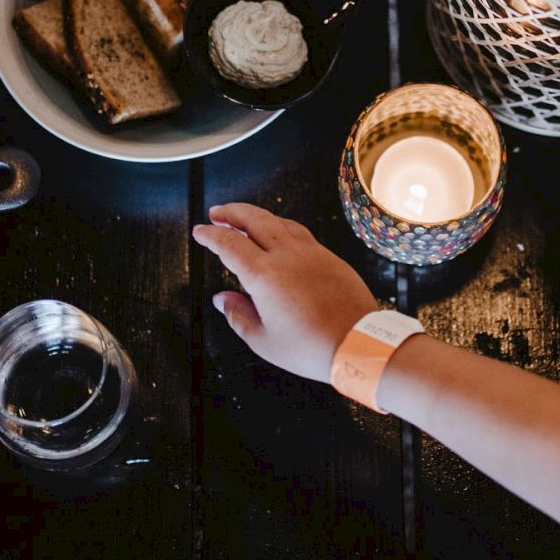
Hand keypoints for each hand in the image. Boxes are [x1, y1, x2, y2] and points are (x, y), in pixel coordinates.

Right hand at [190, 204, 379, 381]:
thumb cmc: (313, 347)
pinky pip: (299, 231)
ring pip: (278, 221)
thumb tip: (223, 300)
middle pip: (253, 219)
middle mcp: (286, 256)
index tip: (201, 232)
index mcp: (264, 276)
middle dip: (231, 212)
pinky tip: (279, 233)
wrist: (359, 343)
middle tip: (217, 213)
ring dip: (256, 215)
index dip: (211, 235)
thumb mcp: (264, 341)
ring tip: (244, 219)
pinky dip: (281, 225)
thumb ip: (238, 316)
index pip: (229, 244)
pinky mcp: (328, 256)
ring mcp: (310, 252)